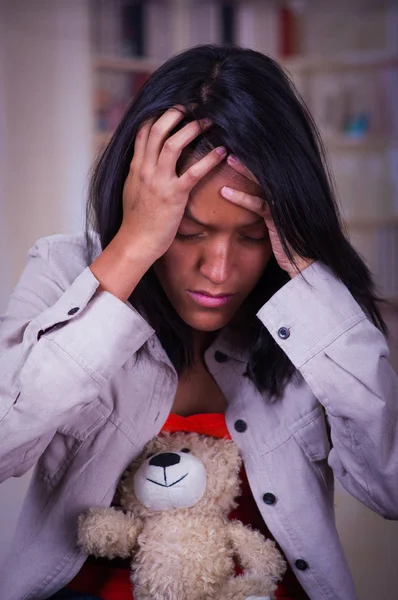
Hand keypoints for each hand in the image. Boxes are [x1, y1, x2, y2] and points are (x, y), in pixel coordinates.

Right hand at [120, 107, 226, 260]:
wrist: (136, 242)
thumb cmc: (136, 220)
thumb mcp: (131, 190)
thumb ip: (137, 172)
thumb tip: (141, 160)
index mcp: (136, 167)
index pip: (144, 131)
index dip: (159, 114)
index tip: (174, 107)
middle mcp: (145, 169)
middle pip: (158, 130)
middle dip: (175, 113)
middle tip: (192, 106)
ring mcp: (159, 181)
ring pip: (173, 144)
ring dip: (192, 129)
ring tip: (208, 122)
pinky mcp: (174, 195)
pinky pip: (193, 172)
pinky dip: (209, 159)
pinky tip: (222, 152)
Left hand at [221, 155, 313, 277]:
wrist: (304, 265)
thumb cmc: (289, 246)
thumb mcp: (277, 222)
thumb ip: (268, 207)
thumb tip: (255, 198)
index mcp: (287, 194)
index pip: (268, 171)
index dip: (253, 159)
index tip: (237, 147)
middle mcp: (289, 196)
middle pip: (267, 170)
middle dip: (250, 156)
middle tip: (230, 143)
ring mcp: (286, 206)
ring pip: (263, 182)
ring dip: (244, 170)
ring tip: (227, 158)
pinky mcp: (280, 219)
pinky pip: (259, 205)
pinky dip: (241, 198)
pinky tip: (225, 192)